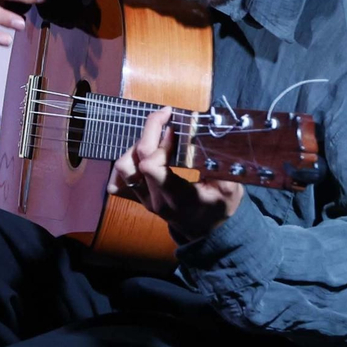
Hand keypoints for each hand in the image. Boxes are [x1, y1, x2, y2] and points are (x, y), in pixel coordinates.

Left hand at [108, 107, 243, 243]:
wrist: (206, 230)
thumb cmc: (219, 207)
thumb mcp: (230, 190)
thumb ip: (221, 167)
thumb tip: (211, 139)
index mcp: (178, 198)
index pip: (152, 168)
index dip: (160, 144)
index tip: (174, 129)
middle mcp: (155, 199)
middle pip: (137, 161)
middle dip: (149, 132)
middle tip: (165, 116)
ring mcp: (143, 199)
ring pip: (122, 168)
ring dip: (135, 146)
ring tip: (155, 136)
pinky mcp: (136, 198)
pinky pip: (116, 182)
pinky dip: (125, 163)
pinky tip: (141, 154)